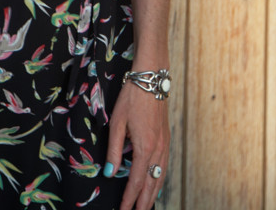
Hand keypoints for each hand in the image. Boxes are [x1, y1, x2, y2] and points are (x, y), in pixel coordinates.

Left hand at [104, 82, 169, 209]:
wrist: (152, 79)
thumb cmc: (132, 98)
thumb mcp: (117, 122)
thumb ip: (114, 149)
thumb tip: (109, 172)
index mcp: (145, 147)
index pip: (136, 180)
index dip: (129, 198)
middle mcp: (158, 149)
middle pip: (151, 183)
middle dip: (144, 202)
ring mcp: (165, 144)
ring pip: (160, 176)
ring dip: (153, 193)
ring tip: (146, 205)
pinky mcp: (166, 138)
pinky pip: (164, 165)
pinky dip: (160, 179)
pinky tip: (155, 182)